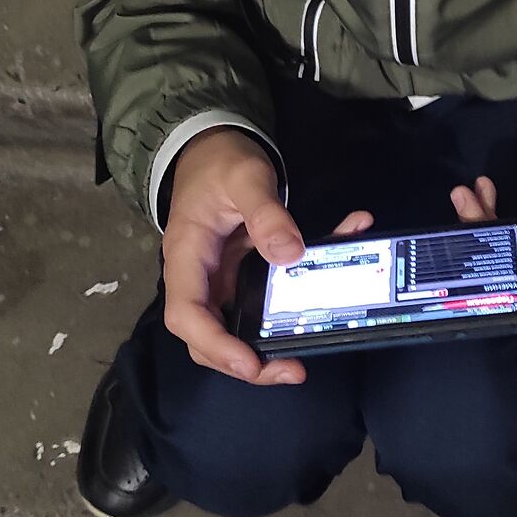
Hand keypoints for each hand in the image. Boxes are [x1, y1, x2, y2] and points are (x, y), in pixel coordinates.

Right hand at [162, 128, 371, 384]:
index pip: (186, 314)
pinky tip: (329, 288)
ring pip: (233, 330)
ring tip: (301, 359)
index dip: (215, 345)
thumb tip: (291, 254)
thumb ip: (267, 212)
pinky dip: (291, 309)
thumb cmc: (220, 162)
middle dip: (244, 363)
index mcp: (188, 256)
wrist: (212, 148)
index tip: (251, 361)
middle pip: (207, 337)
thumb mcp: (246, 177)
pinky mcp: (240, 277)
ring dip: (265, 349)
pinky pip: (261, 304)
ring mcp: (220, 281)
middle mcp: (200, 277)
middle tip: (292, 369)